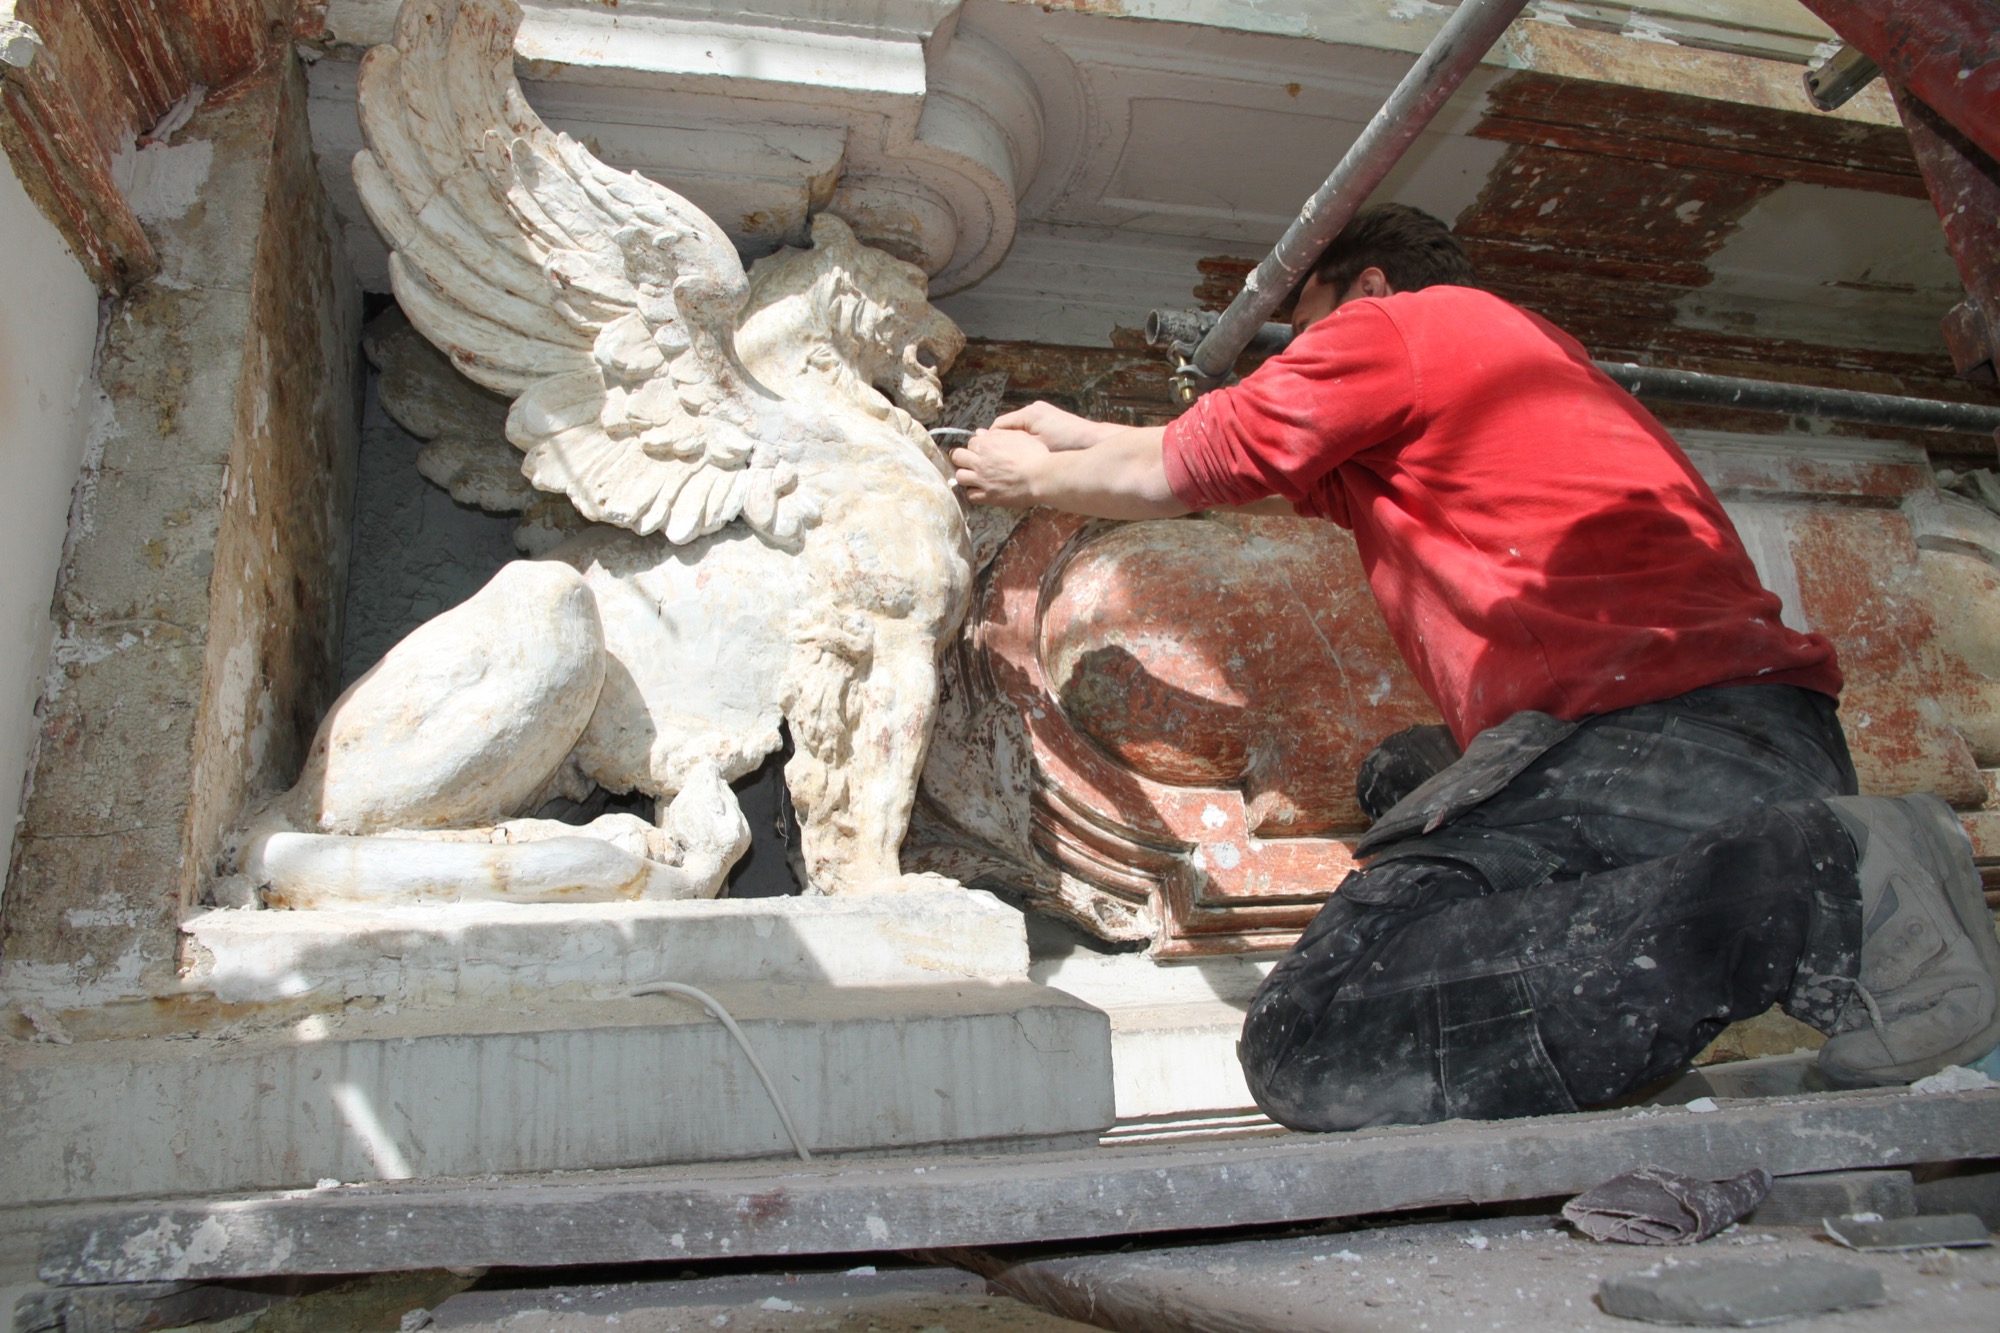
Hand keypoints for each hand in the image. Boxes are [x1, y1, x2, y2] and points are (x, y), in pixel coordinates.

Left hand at [951, 428, 1048, 507]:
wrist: (1041, 476)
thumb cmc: (1034, 455)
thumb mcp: (1019, 436)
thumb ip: (997, 434)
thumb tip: (981, 432)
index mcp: (987, 444)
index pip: (971, 442)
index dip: (976, 446)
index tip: (981, 450)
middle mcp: (980, 462)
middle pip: (957, 457)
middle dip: (962, 458)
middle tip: (970, 462)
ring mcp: (982, 479)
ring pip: (959, 477)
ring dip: (965, 476)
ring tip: (973, 477)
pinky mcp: (988, 496)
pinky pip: (970, 496)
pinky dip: (973, 493)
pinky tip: (980, 490)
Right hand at [990, 400, 1116, 452]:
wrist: (1092, 440)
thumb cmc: (1066, 444)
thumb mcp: (1036, 446)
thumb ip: (1011, 443)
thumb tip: (989, 440)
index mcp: (1028, 413)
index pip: (999, 425)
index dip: (992, 441)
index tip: (990, 455)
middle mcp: (1034, 408)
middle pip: (1009, 426)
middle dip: (1005, 441)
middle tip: (1002, 458)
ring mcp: (1042, 411)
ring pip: (1019, 427)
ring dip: (1016, 440)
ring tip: (1016, 456)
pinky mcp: (1049, 416)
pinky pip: (1031, 427)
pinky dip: (1028, 438)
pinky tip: (1031, 450)